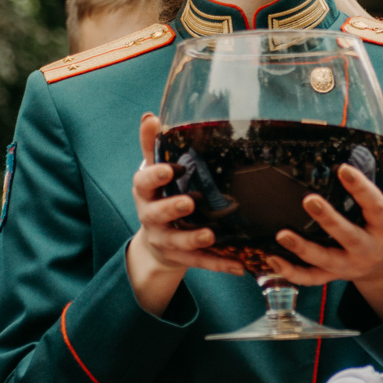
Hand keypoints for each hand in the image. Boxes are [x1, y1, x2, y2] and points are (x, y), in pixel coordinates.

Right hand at [127, 114, 253, 314]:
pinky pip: (201, 263)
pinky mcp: (182, 259)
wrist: (155, 242)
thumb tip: (151, 116)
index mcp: (145, 193)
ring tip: (210, 235)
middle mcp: (151, 217)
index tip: (170, 168)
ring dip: (194, 239)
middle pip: (157, 214)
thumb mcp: (154, 172)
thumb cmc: (160, 195)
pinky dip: (219, 265)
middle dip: (172, 208)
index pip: (144, 183)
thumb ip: (153, 146)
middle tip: (189, 202)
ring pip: (178, 242)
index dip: (155, 176)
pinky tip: (239, 266)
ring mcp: (165, 240)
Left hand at [264, 149, 382, 321]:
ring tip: (282, 234)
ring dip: (302, 249)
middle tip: (309, 200)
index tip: (343, 169)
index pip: (377, 206)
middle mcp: (367, 248)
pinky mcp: (332, 274)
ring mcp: (348, 264)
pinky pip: (310, 278)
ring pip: (325, 261)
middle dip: (328, 219)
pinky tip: (271, 258)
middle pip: (348, 236)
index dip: (361, 189)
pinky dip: (290, 272)